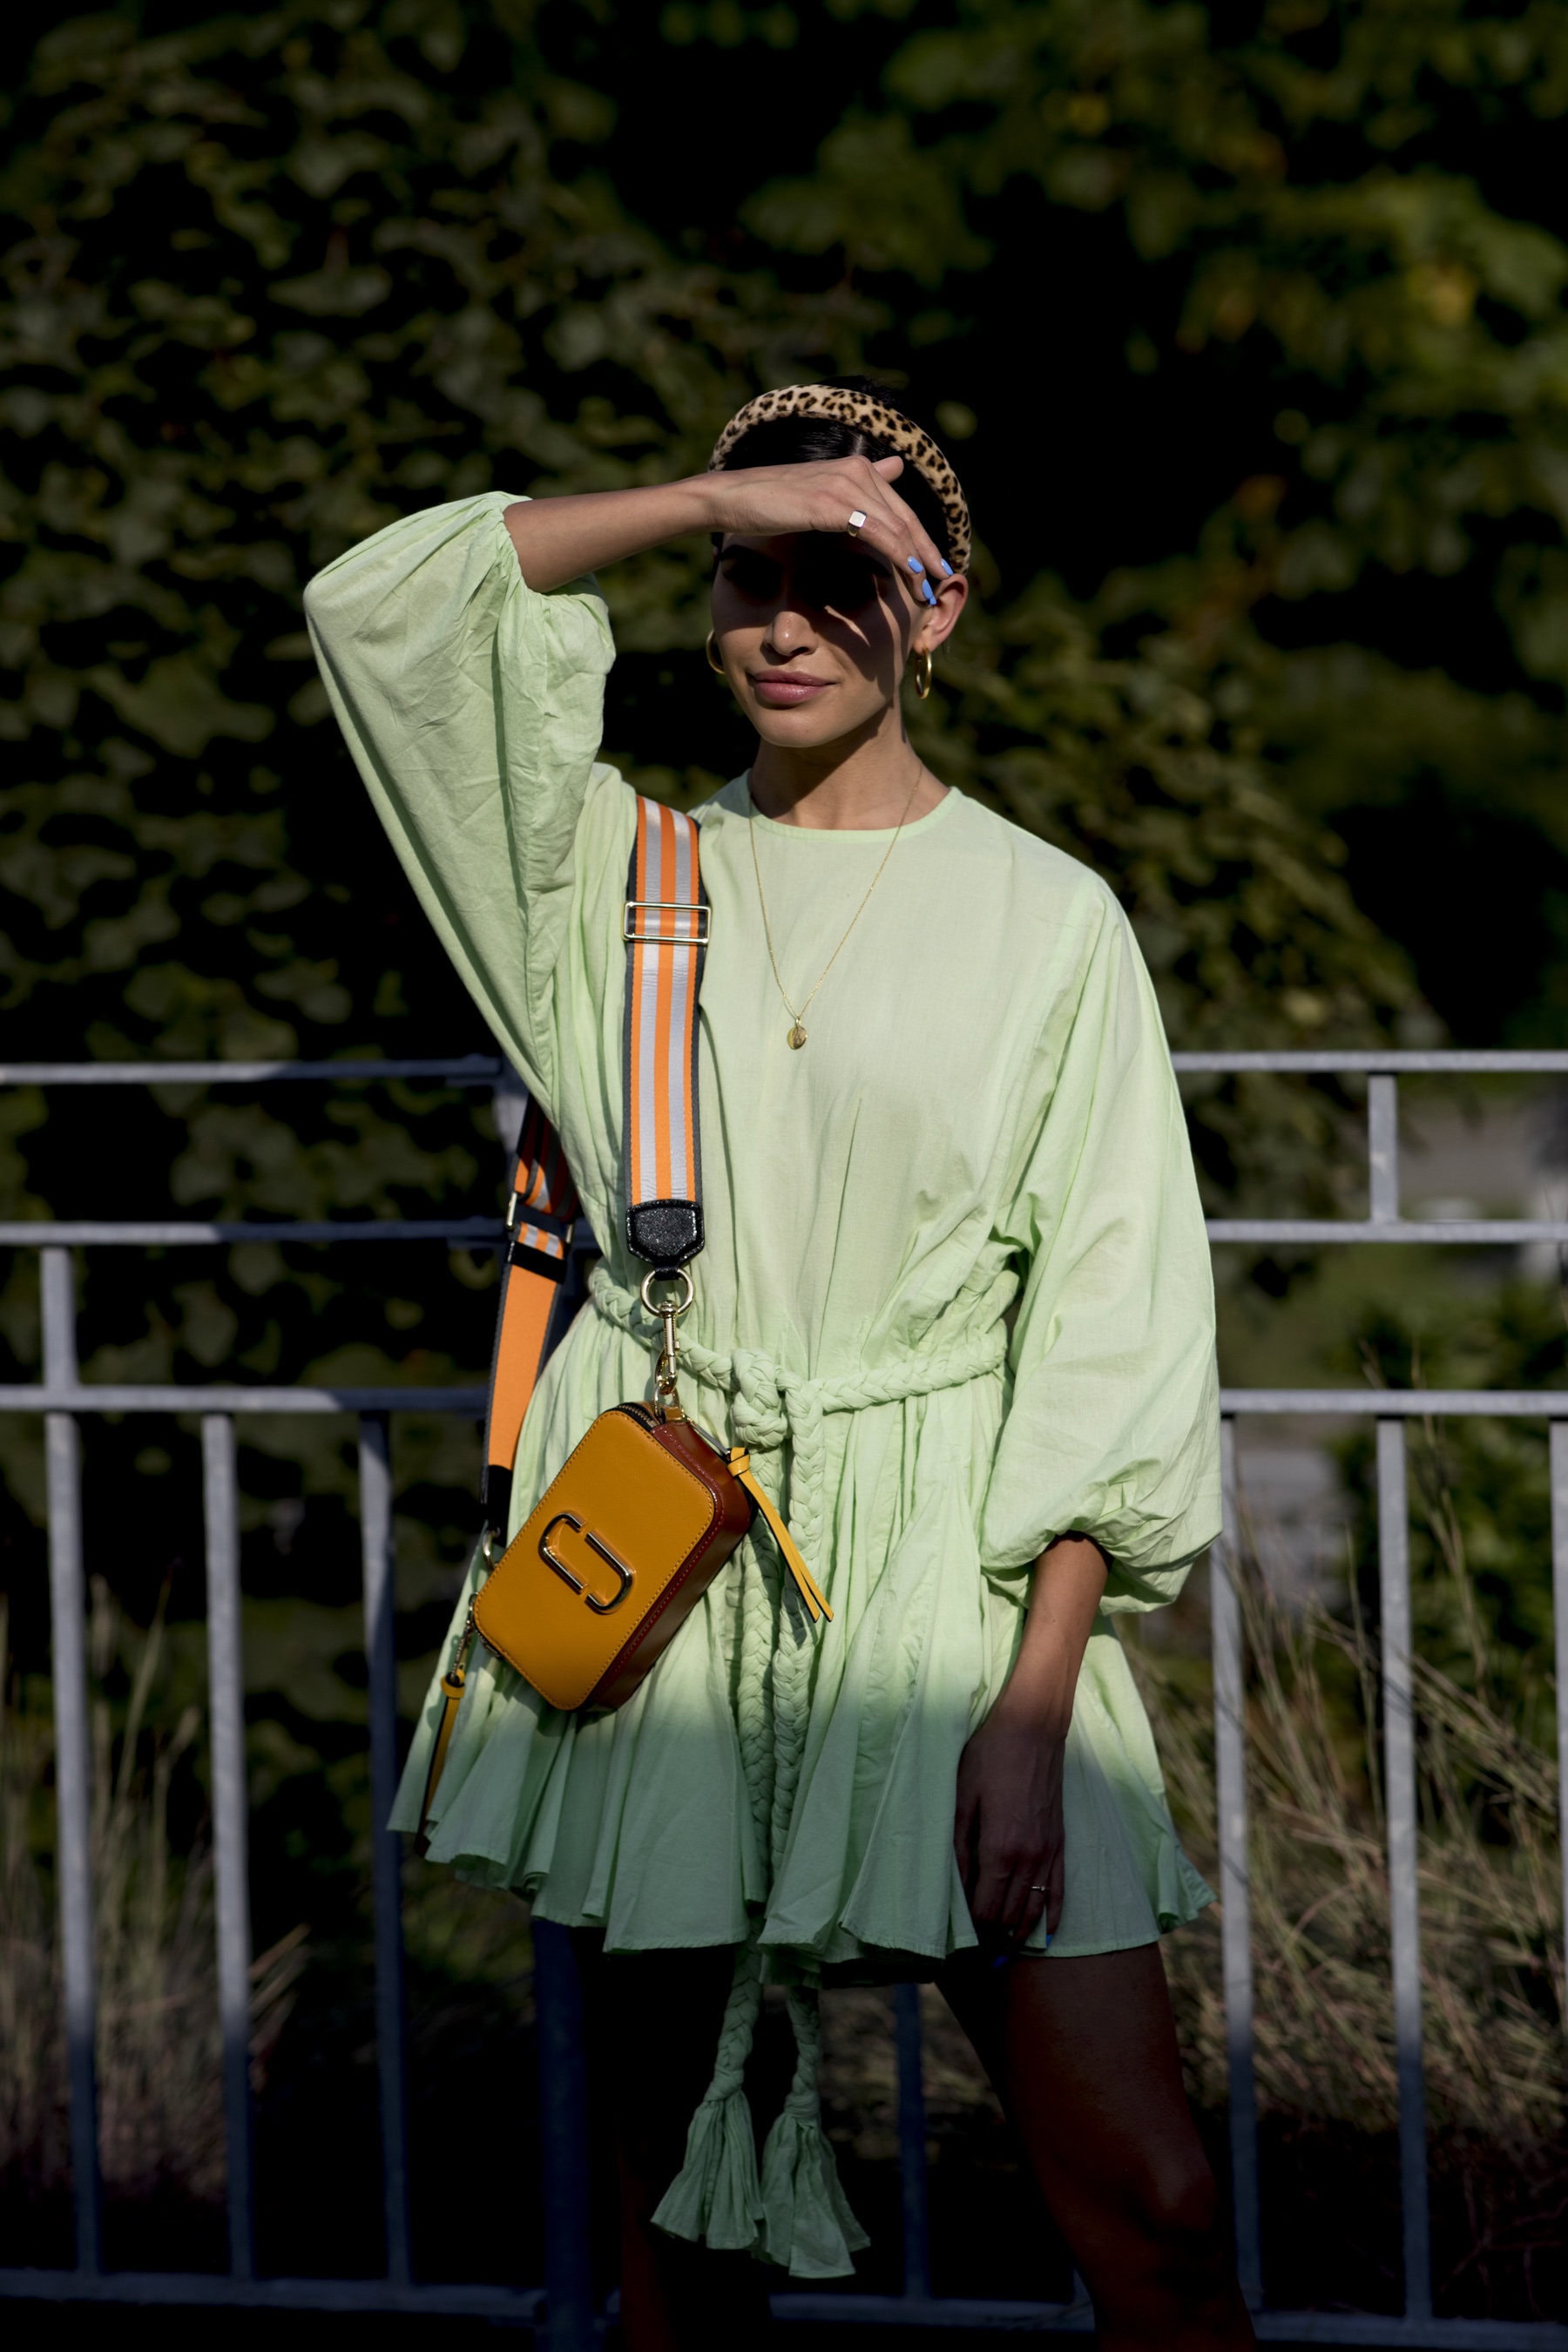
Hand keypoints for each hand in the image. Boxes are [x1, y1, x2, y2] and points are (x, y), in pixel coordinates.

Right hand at [704, 453, 949, 587]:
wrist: (732, 499)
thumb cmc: (769, 501)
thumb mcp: (819, 492)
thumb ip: (858, 484)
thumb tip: (896, 466)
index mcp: (855, 467)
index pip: (899, 507)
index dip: (920, 537)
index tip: (935, 563)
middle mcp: (856, 470)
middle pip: (905, 517)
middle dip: (927, 551)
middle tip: (943, 578)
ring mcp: (845, 485)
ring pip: (896, 527)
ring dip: (917, 560)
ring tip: (928, 587)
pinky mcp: (832, 504)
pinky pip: (877, 533)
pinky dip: (898, 554)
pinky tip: (910, 572)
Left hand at [954, 1696, 1066, 1949]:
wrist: (1032, 1728)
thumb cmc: (989, 1756)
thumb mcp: (961, 1798)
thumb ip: (958, 1846)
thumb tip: (952, 1886)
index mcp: (1001, 1848)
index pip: (986, 1909)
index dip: (972, 1931)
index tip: (958, 1942)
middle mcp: (1029, 1858)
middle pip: (1010, 1916)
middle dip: (993, 1939)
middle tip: (976, 1957)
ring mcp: (1049, 1852)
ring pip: (1035, 1910)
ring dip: (1019, 1934)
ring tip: (1002, 1954)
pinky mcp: (1060, 1842)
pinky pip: (1060, 1891)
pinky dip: (1053, 1917)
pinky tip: (1047, 1936)